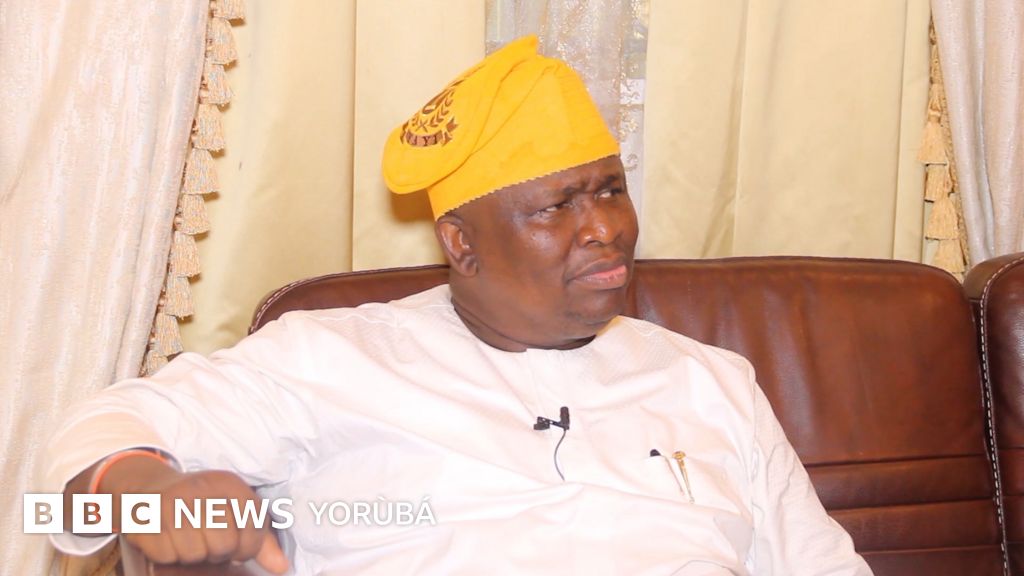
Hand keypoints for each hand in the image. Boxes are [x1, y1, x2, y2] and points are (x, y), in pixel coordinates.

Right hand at [100, 456, 289, 573]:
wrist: (149, 489)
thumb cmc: (200, 505)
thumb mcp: (234, 511)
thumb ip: (260, 539)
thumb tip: (281, 568)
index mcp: (229, 484)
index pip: (253, 530)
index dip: (248, 548)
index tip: (236, 545)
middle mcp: (202, 489)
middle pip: (224, 545)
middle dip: (218, 552)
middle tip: (208, 541)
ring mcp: (172, 502)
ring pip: (196, 554)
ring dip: (193, 554)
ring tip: (188, 538)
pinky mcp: (147, 518)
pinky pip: (168, 556)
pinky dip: (169, 554)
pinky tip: (168, 538)